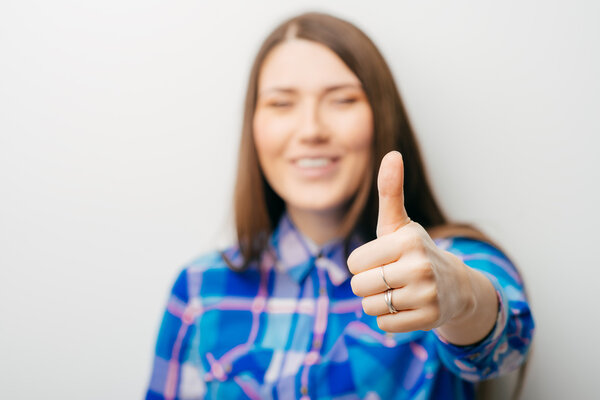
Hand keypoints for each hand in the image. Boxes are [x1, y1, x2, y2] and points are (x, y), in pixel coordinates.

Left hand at [348, 151, 493, 339]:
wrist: (454, 285)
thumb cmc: (415, 250)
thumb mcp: (400, 223)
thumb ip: (390, 192)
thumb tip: (392, 154)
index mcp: (407, 240)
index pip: (354, 263)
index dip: (362, 264)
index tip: (382, 260)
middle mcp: (419, 267)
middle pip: (359, 286)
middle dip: (368, 284)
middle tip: (389, 278)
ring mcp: (426, 295)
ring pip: (370, 307)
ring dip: (378, 303)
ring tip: (398, 292)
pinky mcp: (429, 319)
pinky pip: (385, 325)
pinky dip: (390, 319)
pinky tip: (407, 307)